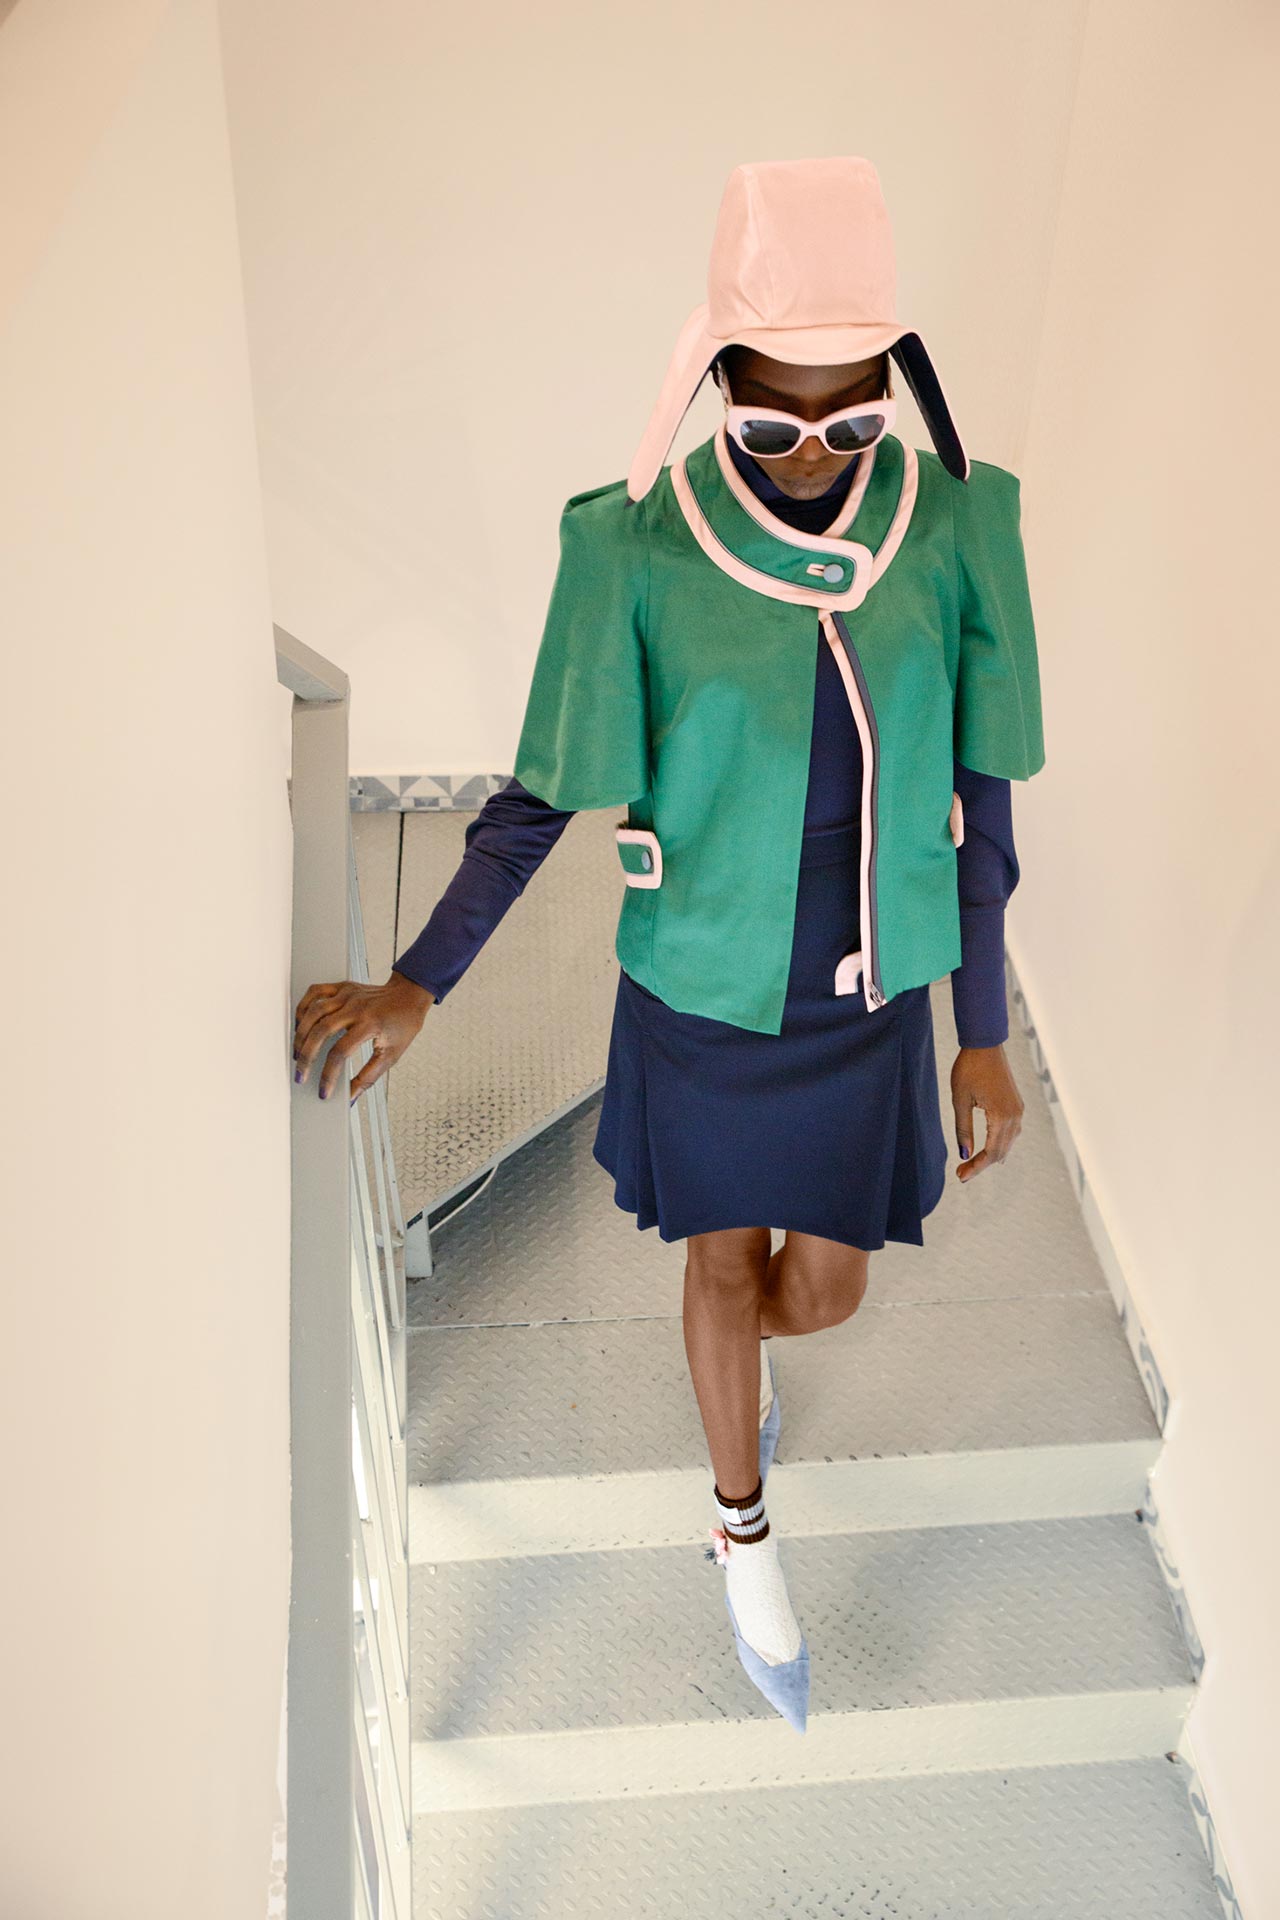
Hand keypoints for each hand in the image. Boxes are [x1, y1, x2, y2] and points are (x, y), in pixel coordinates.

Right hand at [293, 970, 434, 1103]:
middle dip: (306, 1057)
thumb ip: (368, 1078)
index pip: (340, 1052)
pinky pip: (314, 992)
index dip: (328, 1075)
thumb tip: (351, 1097)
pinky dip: (303, 1007)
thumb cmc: (403, 1024)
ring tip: (298, 1054)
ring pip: (313, 1012)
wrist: (409, 996)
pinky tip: (300, 1024)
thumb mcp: (391, 1055)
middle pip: (321, 1031)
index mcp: (370, 1024)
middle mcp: (356, 1007)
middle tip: (300, 1075)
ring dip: (301, 1035)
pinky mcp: (342, 987)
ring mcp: (347, 994)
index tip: (323, 1091)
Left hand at [950, 1044, 1022, 1181]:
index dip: (976, 1167)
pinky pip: (1011, 1133)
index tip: (960, 1176)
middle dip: (981, 1165)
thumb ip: (963, 1129)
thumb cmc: (969, 1069)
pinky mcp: (1016, 1105)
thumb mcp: (960, 1100)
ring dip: (991, 1156)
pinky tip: (991, 1151)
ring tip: (971, 1165)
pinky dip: (1000, 1145)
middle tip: (961, 1175)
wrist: (985, 1044)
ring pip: (1007, 1143)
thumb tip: (965, 1155)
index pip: (991, 1153)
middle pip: (1001, 1152)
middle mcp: (1015, 1116)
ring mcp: (1018, 1110)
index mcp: (1002, 1117)